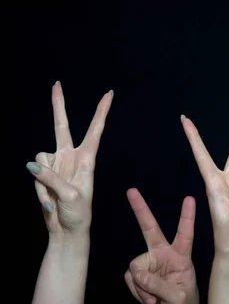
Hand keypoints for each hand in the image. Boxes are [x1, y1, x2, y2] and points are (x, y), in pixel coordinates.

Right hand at [27, 81, 112, 235]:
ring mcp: (56, 164)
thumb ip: (51, 178)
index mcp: (87, 159)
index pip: (95, 130)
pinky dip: (39, 187)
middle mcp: (71, 157)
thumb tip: (32, 164)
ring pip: (40, 156)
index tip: (109, 94)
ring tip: (55, 196)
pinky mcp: (43, 173)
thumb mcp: (70, 195)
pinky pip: (34, 172)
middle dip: (58, 105)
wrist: (67, 230)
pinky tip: (49, 200)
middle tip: (57, 84)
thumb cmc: (78, 213)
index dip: (101, 112)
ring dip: (44, 178)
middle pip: (62, 126)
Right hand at [124, 188, 198, 303]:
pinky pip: (130, 278)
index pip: (185, 233)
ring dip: (142, 286)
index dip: (187, 217)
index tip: (190, 198)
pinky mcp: (138, 273)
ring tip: (156, 298)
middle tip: (132, 191)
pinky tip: (149, 299)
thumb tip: (137, 274)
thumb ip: (160, 285)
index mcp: (181, 255)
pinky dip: (137, 290)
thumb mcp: (179, 295)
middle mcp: (163, 254)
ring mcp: (150, 263)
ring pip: (136, 266)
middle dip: (141, 210)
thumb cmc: (184, 302)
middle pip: (150, 228)